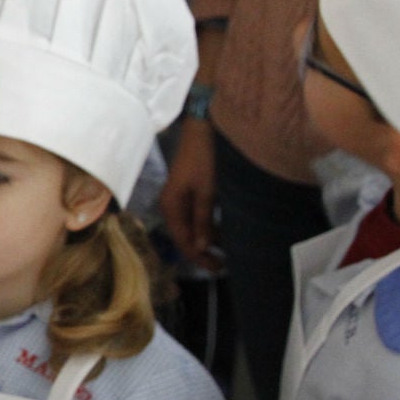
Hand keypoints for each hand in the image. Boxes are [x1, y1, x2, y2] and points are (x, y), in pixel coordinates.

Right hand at [162, 119, 221, 270]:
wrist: (202, 130)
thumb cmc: (204, 159)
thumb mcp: (206, 191)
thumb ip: (203, 219)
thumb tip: (201, 248)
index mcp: (171, 206)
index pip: (182, 240)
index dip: (198, 257)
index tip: (218, 268)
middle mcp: (171, 206)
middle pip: (185, 236)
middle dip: (202, 251)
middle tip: (224, 265)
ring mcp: (179, 199)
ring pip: (191, 227)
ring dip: (207, 239)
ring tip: (227, 251)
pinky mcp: (188, 193)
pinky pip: (196, 217)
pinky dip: (208, 226)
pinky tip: (222, 232)